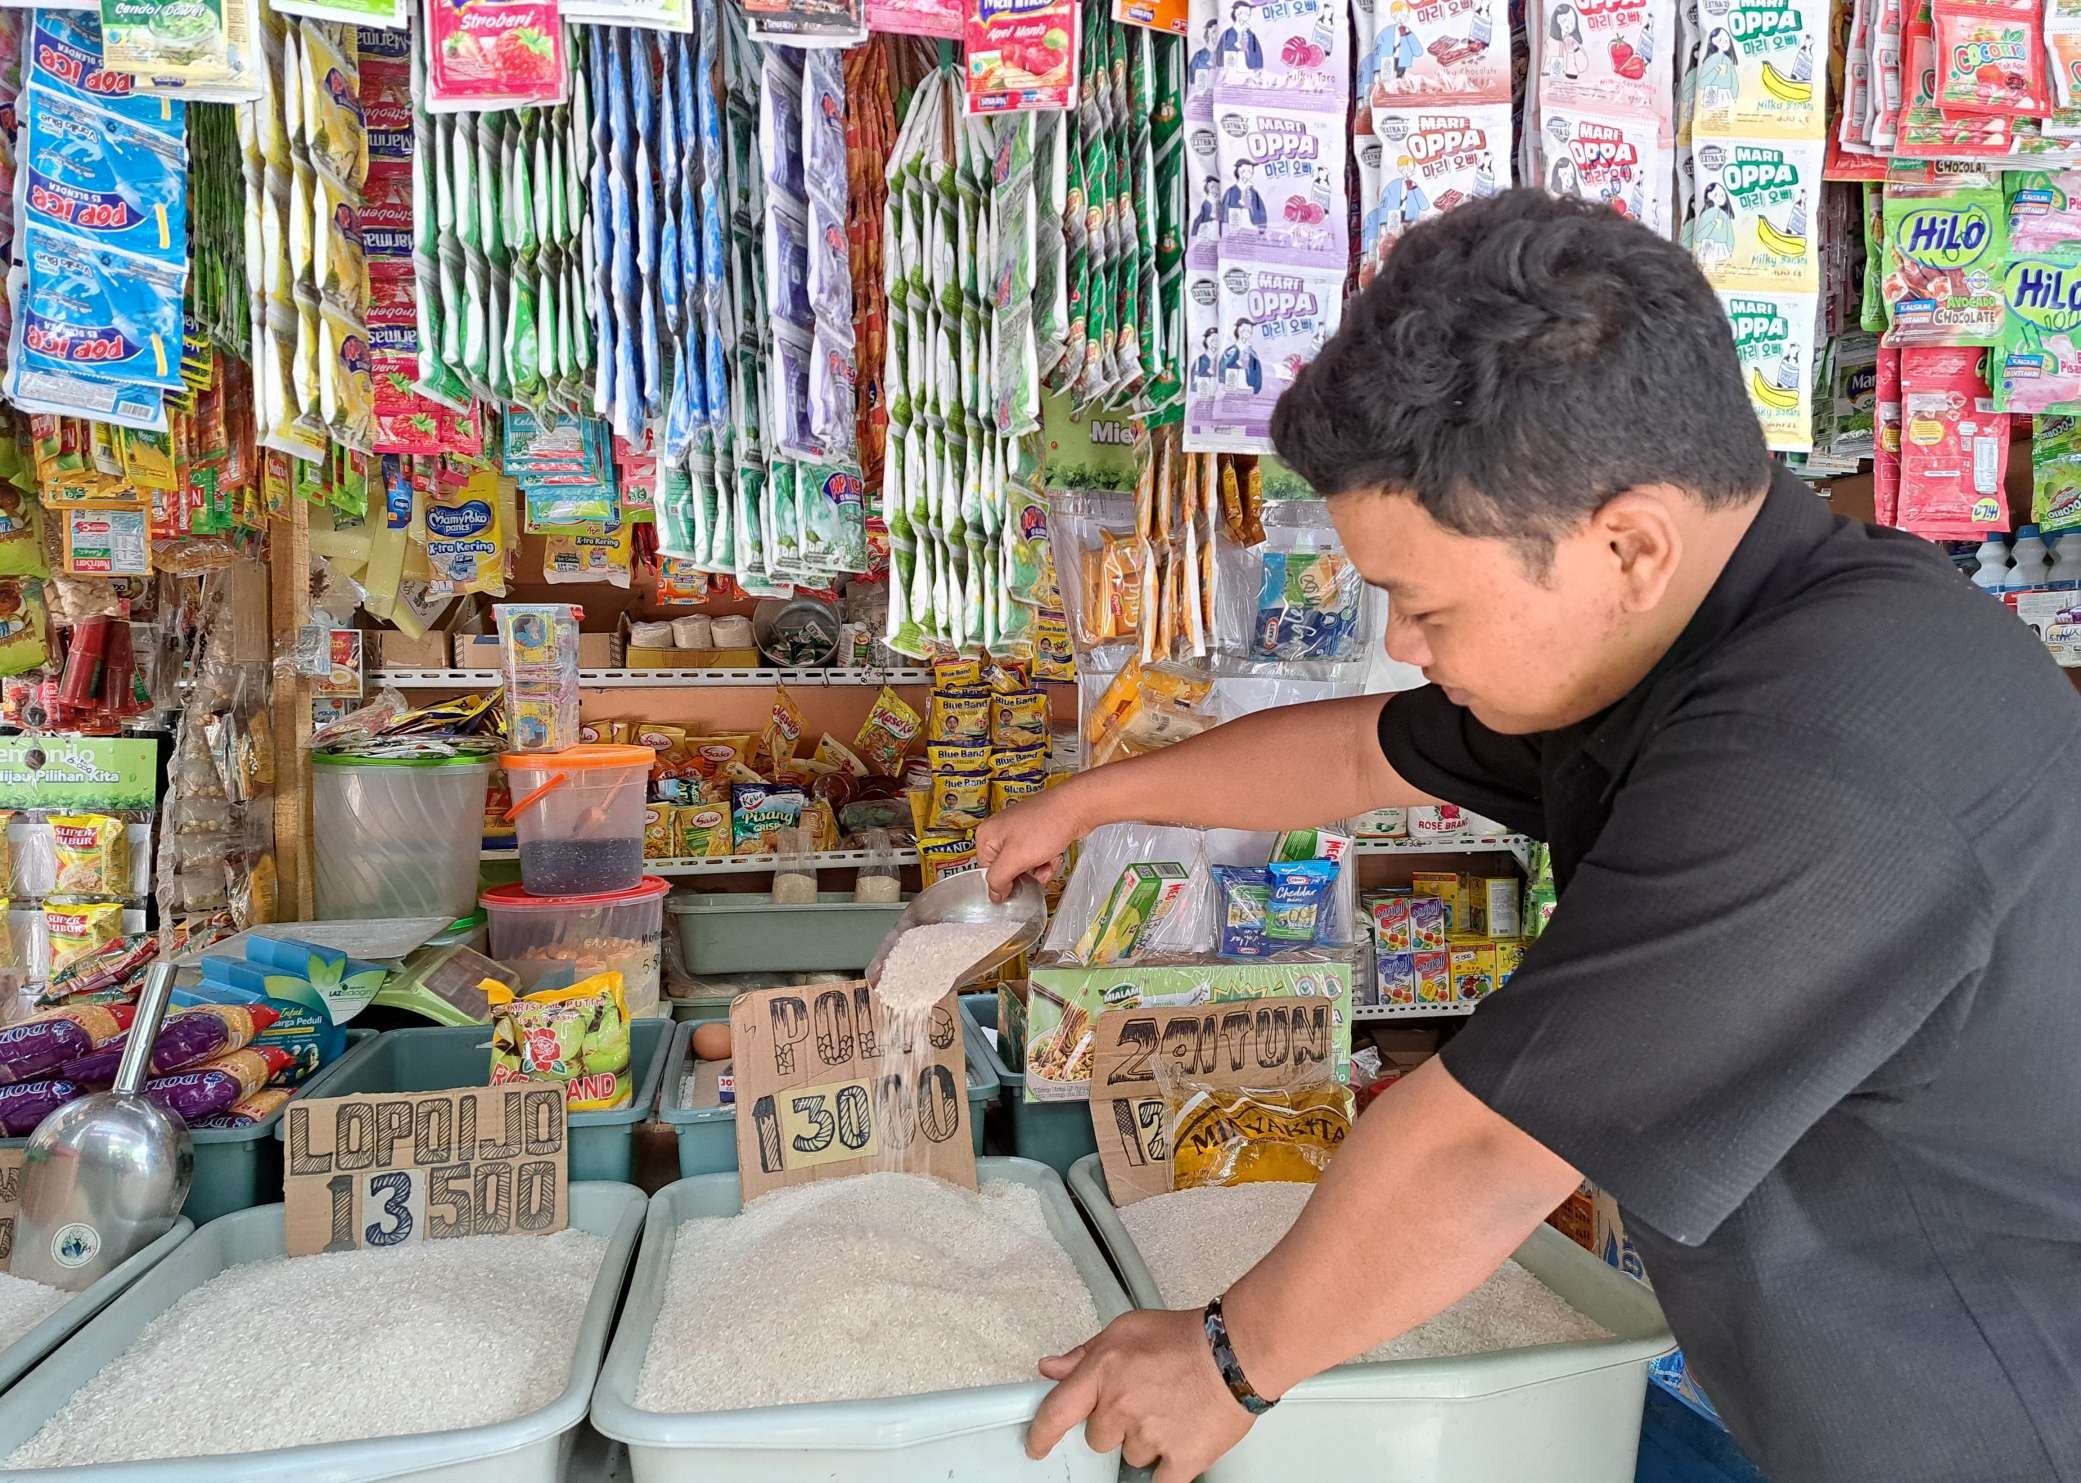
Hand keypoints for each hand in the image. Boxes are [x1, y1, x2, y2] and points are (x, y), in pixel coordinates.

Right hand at [973, 784, 1081, 901]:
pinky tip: (1056, 854)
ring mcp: (1019, 832)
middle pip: (1007, 869)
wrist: (1076, 808)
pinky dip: (1048, 860)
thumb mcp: (1016, 858)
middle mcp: (999, 832)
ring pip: (1025, 866)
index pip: (987, 872)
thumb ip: (999, 879)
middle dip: (1026, 875)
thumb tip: (994, 895)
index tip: (1019, 888)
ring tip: (1050, 859)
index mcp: (987, 835)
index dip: (1004, 883)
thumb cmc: (1045, 828)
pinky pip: (1037, 857)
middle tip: (1038, 870)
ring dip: (1040, 869)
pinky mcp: (1036, 834)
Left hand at [1025, 1308, 1256, 1480]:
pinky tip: (1179, 1444)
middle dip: (1115, 1425)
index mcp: (1103, 1371)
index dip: (1041, 1434)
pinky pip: (1159, 1481)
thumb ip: (1084, 1353)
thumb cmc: (1186, 1337)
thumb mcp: (1126, 1329)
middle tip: (1143, 1402)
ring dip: (1145, 1442)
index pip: (1056, 1412)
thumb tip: (1051, 1368)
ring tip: (1170, 1412)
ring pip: (1131, 1456)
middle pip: (1098, 1438)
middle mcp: (1121, 1405)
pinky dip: (1167, 1467)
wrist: (1236, 1351)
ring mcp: (1149, 1435)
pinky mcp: (1179, 1459)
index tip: (1037, 1444)